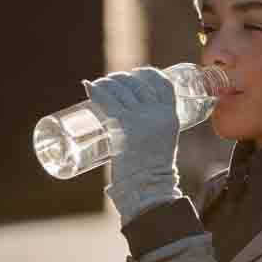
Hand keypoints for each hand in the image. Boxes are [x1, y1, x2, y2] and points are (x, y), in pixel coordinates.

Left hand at [82, 67, 181, 224]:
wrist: (148, 188)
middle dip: (122, 78)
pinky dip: (97, 91)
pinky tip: (90, 87)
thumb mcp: (162, 143)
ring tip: (99, 85)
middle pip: (138, 83)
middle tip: (111, 82)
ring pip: (121, 89)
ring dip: (107, 82)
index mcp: (171, 116)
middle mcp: (157, 113)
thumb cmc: (153, 171)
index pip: (162, 84)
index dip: (147, 73)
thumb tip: (134, 121)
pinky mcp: (124, 126)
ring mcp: (140, 119)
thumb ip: (154, 129)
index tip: (136, 73)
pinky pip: (108, 101)